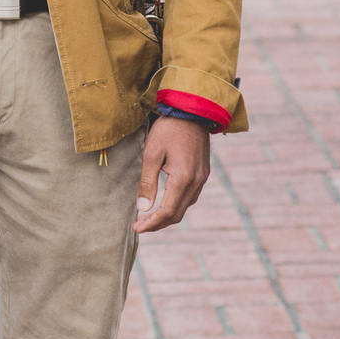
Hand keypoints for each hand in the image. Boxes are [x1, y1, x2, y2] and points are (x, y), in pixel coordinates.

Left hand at [135, 116, 210, 233]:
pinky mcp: (203, 173)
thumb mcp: (151, 153)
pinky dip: (176, 205)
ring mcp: (202, 178)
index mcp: (183, 178)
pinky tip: (164, 202)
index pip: (167, 211)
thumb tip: (143, 208)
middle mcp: (196, 182)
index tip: (136, 228)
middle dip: (157, 223)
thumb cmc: (168, 129)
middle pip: (177, 214)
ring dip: (167, 215)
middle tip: (139, 225)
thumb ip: (147, 182)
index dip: (151, 223)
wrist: (192, 111)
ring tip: (148, 216)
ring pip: (184, 207)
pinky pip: (190, 197)